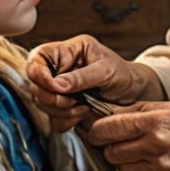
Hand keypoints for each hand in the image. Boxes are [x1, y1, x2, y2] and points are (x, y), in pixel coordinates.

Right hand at [26, 35, 161, 132]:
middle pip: (35, 84)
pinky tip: (82, 115)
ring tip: (83, 109)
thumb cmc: (123, 74)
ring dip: (60, 111)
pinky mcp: (62, 105)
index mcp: (67, 50)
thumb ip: (81, 77)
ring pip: (41, 103)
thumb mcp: (106, 71)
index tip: (56, 88)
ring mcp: (59, 87)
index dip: (39, 75)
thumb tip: (57, 85)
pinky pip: (52, 117)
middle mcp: (59, 67)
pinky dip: (64, 120)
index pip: (37, 58)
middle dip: (52, 98)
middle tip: (73, 102)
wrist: (134, 93)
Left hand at [87, 102, 169, 170]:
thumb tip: (109, 112)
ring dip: (125, 161)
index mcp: (159, 121)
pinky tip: (156, 165)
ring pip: (121, 167)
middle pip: (110, 150)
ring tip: (144, 152)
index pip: (109, 127)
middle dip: (110, 146)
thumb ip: (140, 110)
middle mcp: (157, 146)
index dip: (97, 130)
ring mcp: (160, 170)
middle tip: (120, 141)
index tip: (96, 131)